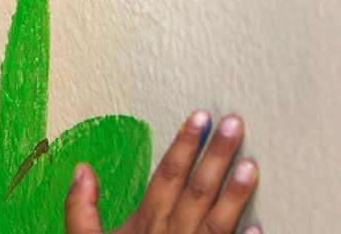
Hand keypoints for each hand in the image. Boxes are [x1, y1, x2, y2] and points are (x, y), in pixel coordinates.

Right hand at [64, 111, 260, 233]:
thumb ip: (80, 211)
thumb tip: (82, 169)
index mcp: (145, 225)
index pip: (166, 178)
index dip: (183, 147)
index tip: (200, 118)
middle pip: (196, 191)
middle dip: (216, 156)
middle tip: (236, 124)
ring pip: (217, 223)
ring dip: (235, 195)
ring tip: (252, 165)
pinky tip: (260, 227)